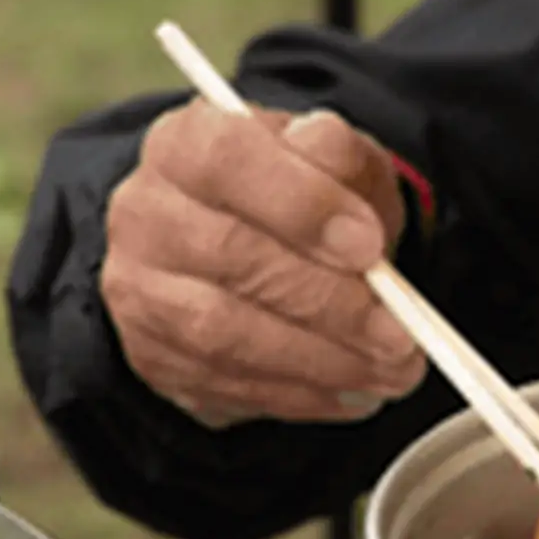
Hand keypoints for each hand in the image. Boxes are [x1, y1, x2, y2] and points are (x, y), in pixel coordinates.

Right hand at [99, 100, 427, 427]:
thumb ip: (337, 155)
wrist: (247, 243)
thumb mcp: (333, 161)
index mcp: (185, 143)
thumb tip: (326, 151)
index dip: (302, 205)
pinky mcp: (151, 354)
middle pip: (231, 256)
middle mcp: (145, 212)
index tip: (369, 247)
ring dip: (319, 360)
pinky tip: (352, 391)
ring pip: (224, 332)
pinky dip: (299, 394)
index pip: (228, 160)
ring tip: (389, 371)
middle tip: (399, 333)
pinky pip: (224, 384)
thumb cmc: (297, 197)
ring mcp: (139, 289)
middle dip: (328, 303)